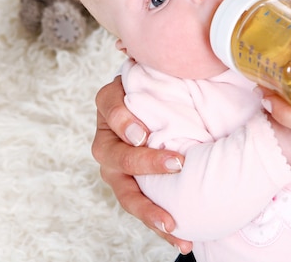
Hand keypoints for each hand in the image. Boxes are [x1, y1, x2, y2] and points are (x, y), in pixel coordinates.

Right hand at [93, 76, 192, 253]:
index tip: (141, 133)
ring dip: (147, 210)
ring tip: (173, 227)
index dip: (122, 121)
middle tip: (176, 165)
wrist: (162, 105)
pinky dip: (159, 224)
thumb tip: (160, 51)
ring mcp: (117, 166)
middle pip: (114, 155)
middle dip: (143, 164)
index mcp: (111, 102)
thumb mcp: (156, 68)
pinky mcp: (131, 186)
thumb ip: (157, 62)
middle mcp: (108, 136)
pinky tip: (183, 239)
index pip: (110, 108)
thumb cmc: (159, 84)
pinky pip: (141, 207)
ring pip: (124, 191)